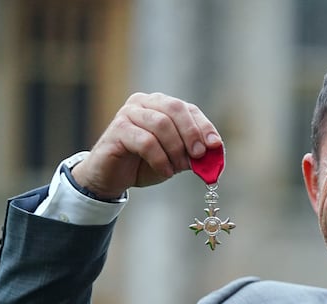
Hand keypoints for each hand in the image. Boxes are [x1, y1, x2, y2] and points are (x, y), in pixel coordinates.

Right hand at [71, 92, 221, 199]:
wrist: (112, 177)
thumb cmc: (145, 164)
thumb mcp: (175, 158)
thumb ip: (193, 153)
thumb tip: (214, 153)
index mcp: (160, 104)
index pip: (188, 109)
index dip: (204, 126)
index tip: (214, 145)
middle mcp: (144, 103)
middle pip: (175, 109)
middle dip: (191, 134)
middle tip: (198, 155)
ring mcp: (128, 113)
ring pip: (161, 124)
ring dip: (175, 150)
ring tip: (177, 168)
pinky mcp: (118, 130)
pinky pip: (146, 142)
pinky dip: (160, 159)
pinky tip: (165, 171)